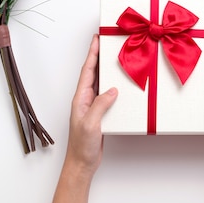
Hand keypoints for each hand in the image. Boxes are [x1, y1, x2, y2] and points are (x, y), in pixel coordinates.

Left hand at [65, 34, 117, 177]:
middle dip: (100, 56)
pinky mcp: (101, 113)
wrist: (83, 163)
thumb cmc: (82, 145)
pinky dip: (115, 86)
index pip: (87, 71)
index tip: (97, 39)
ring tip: (117, 57)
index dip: (92, 54)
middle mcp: (86, 99)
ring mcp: (93, 106)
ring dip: (108, 70)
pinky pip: (108, 95)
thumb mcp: (91, 123)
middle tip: (108, 42)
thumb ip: (100, 105)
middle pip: (94, 73)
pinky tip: (122, 84)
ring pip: (102, 82)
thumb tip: (112, 90)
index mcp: (80, 98)